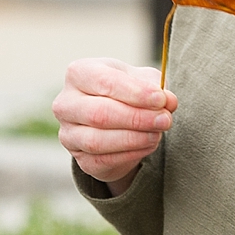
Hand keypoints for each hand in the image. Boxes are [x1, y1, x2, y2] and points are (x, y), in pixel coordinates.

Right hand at [53, 57, 176, 190]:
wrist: (116, 120)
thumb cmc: (127, 92)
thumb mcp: (144, 82)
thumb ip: (156, 88)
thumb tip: (168, 101)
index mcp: (79, 74)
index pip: (105, 82)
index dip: (136, 93)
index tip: (161, 99)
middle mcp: (66, 103)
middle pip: (100, 114)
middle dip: (137, 118)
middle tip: (165, 120)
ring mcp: (68, 133)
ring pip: (97, 141)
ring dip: (134, 139)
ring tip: (158, 134)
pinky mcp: (78, 158)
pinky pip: (103, 160)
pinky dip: (130, 154)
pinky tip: (148, 145)